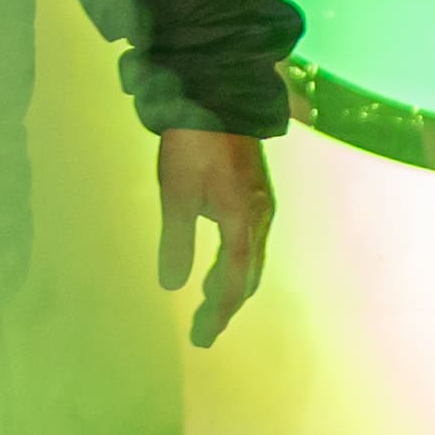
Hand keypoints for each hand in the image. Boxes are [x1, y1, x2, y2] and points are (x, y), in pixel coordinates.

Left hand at [156, 128, 274, 349]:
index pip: (233, 282)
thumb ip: (176, 242)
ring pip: (252, 260)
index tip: (201, 337)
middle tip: (203, 330)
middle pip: (248, 276)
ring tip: (209, 305)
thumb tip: (173, 286)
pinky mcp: (256, 193)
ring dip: (231, 285)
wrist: (216, 98)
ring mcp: (262, 205)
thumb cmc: (191, 146)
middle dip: (226, 305)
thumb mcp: (176, 195)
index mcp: (242, 223)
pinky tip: (222, 264)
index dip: (218, 312)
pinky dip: (237, 263)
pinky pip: (252, 242)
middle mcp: (260, 219)